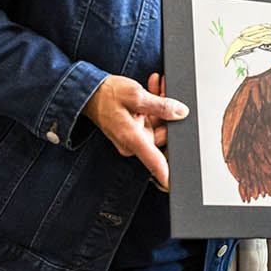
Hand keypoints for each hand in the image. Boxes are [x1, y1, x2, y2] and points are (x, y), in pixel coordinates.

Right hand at [82, 73, 187, 188]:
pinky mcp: (135, 131)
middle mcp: (133, 143)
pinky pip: (152, 121)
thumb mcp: (136, 96)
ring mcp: (135, 138)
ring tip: (157, 87)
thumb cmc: (107, 95)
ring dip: (162, 106)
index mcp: (132, 138)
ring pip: (160, 125)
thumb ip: (161, 106)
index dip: (166, 173)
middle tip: (167, 92)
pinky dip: (155, 107)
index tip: (174, 183)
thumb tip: (181, 113)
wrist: (90, 93)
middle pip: (164, 134)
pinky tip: (152, 92)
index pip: (154, 161)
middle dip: (169, 113)